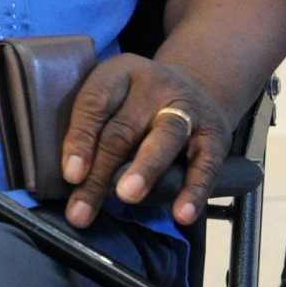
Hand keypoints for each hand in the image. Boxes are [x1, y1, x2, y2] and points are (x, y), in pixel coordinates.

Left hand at [59, 55, 227, 228]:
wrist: (198, 87)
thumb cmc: (138, 105)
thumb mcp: (113, 98)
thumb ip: (94, 128)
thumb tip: (73, 182)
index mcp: (121, 73)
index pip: (95, 103)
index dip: (81, 139)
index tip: (71, 174)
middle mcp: (155, 86)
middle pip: (123, 130)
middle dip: (101, 172)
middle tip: (82, 207)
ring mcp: (188, 109)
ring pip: (164, 138)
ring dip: (144, 168)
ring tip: (127, 195)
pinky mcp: (214, 136)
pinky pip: (204, 165)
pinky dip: (193, 191)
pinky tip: (181, 214)